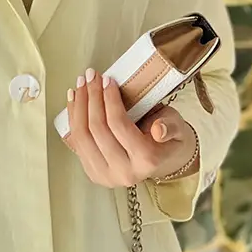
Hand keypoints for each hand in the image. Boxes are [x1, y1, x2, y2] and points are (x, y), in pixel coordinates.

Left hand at [62, 69, 197, 188]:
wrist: (162, 161)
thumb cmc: (170, 138)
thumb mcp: (178, 128)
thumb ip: (171, 126)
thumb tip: (158, 130)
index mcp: (147, 161)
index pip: (119, 125)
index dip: (110, 100)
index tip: (108, 80)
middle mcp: (124, 172)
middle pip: (98, 130)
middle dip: (92, 98)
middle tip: (91, 76)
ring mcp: (105, 176)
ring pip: (82, 137)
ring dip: (79, 106)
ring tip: (81, 84)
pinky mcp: (93, 173)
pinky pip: (77, 143)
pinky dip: (74, 118)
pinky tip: (74, 99)